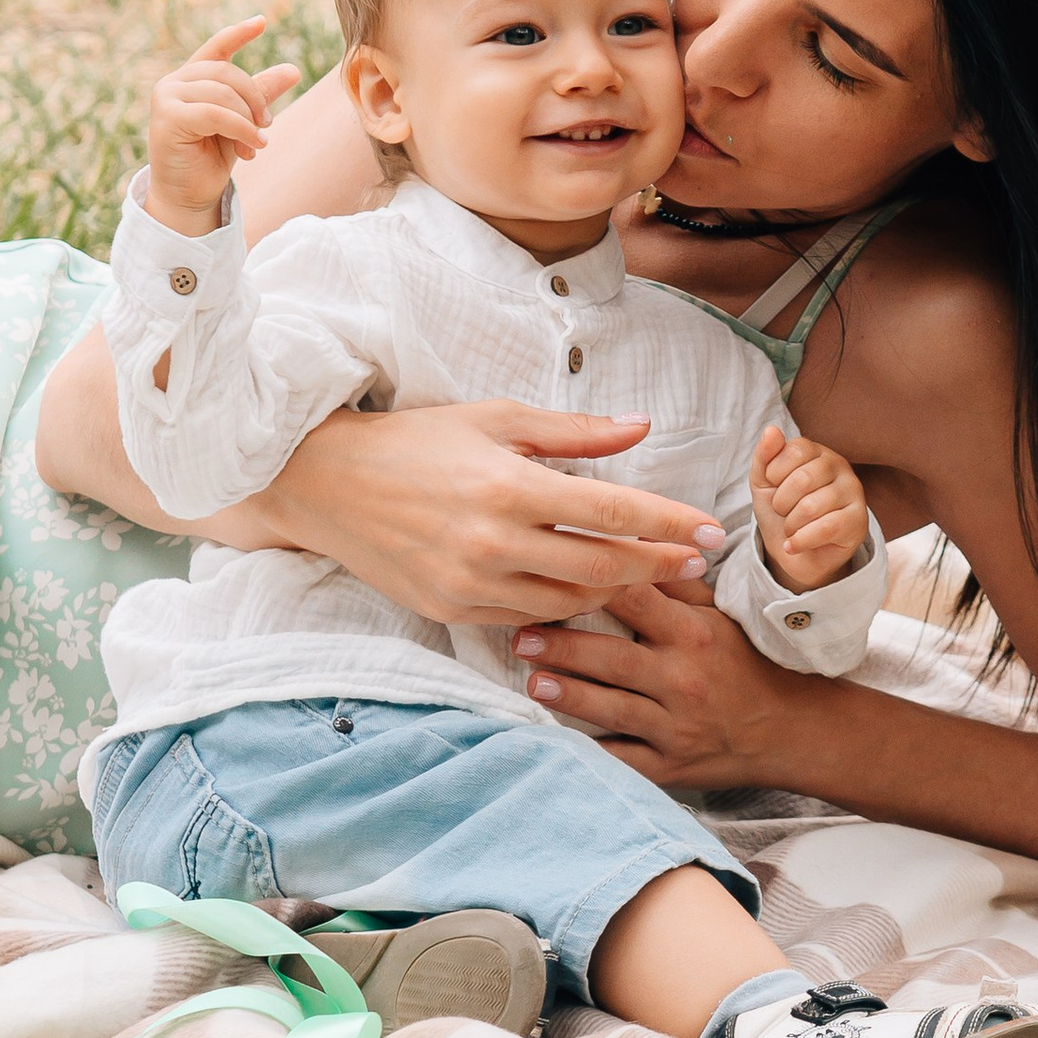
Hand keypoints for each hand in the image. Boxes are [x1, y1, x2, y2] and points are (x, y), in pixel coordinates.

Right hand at [147, 18, 302, 234]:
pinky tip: (252, 146)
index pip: (216, 48)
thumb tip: (293, 70)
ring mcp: (166, 97)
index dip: (238, 34)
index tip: (263, 22)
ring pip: (222, 93)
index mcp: (190, 79)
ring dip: (248, 119)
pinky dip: (241, 128)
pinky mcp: (167, 117)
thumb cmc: (211, 159)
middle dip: (254, 98)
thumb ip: (259, 95)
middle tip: (268, 125)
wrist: (189, 196)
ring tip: (258, 142)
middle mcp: (173, 83)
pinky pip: (215, 113)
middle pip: (226, 72)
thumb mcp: (242, 123)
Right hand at [253, 401, 720, 625]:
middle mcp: (493, 543)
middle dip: (658, 566)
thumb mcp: (496, 418)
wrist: (327, 485)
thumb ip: (574, 432)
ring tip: (651, 575)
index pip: (611, 511)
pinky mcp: (452, 611)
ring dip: (617, 590)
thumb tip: (642, 427)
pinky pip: (527, 618)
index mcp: (508, 485)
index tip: (709, 530)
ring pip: (569, 601)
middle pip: (602, 567)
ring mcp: (471, 584)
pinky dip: (563, 606)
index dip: (668, 523)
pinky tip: (587, 592)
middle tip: (696, 560)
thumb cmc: (416, 440)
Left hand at [514, 571, 811, 787]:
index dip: (591, 586)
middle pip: (614, 657)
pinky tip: (556, 742)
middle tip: (521, 635)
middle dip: (564, 646)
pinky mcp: (670, 766)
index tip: (550, 576)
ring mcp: (676, 725)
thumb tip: (637, 534)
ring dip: (569, 694)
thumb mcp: (720, 615)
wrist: (788, 730)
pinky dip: (591, 755)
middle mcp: (683, 678)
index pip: (635, 600)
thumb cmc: (744, 663)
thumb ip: (675, 580)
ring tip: (531, 681)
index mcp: (693, 633)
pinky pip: (625, 762)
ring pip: (613, 709)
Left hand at [750, 425, 867, 589]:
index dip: (774, 474)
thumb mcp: (763, 482)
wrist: (794, 553)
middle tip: (783, 512)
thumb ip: (764, 455)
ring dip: (790, 525)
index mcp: (817, 451)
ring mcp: (853, 493)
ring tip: (792, 529)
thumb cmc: (781, 512)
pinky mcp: (859, 521)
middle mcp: (840, 467)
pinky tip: (794, 544)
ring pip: (811, 506)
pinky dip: (800, 541)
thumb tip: (771, 429)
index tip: (774, 488)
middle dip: (781, 503)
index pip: (794, 450)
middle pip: (802, 479)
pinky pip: (826, 528)